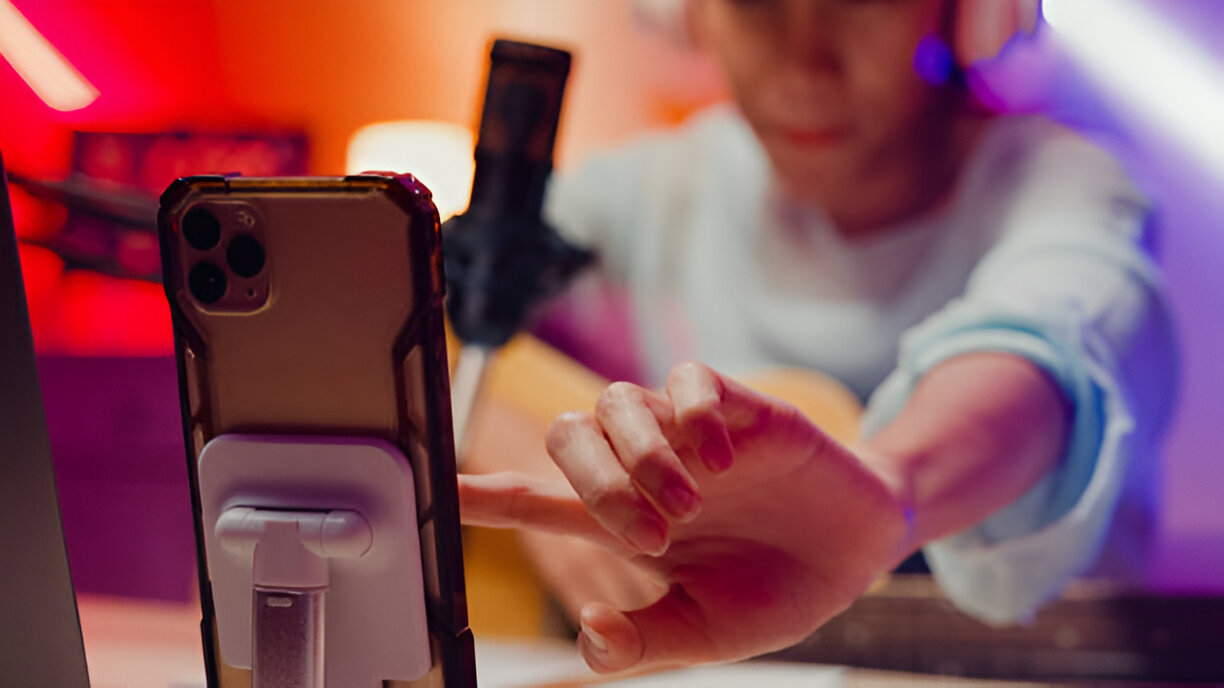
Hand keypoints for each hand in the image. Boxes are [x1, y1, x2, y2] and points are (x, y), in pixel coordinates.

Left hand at [459, 361, 913, 672]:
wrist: (859, 549)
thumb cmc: (778, 588)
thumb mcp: (711, 632)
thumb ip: (649, 639)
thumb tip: (590, 633)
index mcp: (626, 523)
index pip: (537, 502)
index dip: (485, 494)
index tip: (436, 490)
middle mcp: (645, 468)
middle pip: (570, 435)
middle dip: (596, 482)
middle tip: (652, 533)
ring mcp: (689, 433)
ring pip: (618, 402)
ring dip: (642, 455)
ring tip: (690, 503)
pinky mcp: (738, 406)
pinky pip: (689, 378)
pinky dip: (692, 411)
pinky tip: (723, 456)